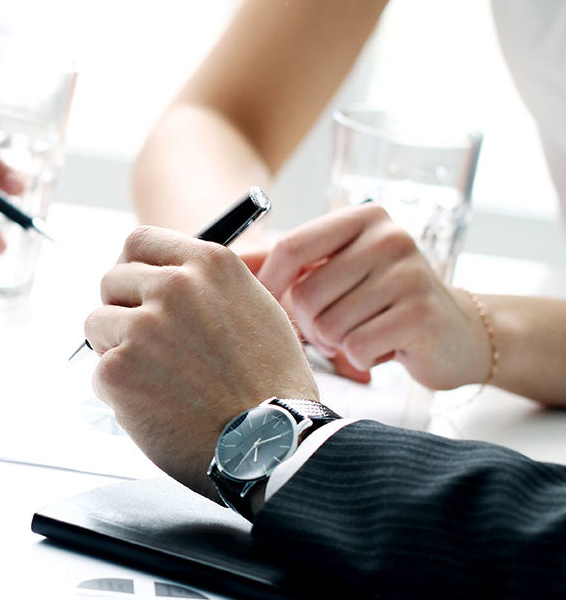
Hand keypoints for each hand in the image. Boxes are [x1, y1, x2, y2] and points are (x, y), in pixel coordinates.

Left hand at [84, 227, 318, 498]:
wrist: (271, 445)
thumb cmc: (270, 386)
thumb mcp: (257, 309)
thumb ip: (207, 286)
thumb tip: (162, 276)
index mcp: (209, 264)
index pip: (139, 242)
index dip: (132, 268)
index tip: (135, 289)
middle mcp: (174, 286)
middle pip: (111, 280)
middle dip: (122, 310)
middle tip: (148, 346)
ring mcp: (143, 326)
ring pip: (97, 323)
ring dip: (115, 349)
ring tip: (158, 379)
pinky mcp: (118, 368)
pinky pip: (99, 371)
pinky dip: (118, 391)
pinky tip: (157, 406)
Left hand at [256, 204, 490, 389]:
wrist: (455, 333)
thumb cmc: (382, 302)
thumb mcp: (338, 270)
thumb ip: (288, 263)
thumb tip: (229, 261)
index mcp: (363, 217)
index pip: (292, 246)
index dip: (268, 285)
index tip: (265, 307)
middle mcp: (390, 237)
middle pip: (307, 293)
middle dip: (310, 325)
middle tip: (333, 330)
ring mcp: (410, 273)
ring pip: (329, 325)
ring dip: (335, 344)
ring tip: (360, 335)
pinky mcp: (421, 314)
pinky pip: (356, 347)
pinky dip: (359, 358)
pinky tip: (380, 348)